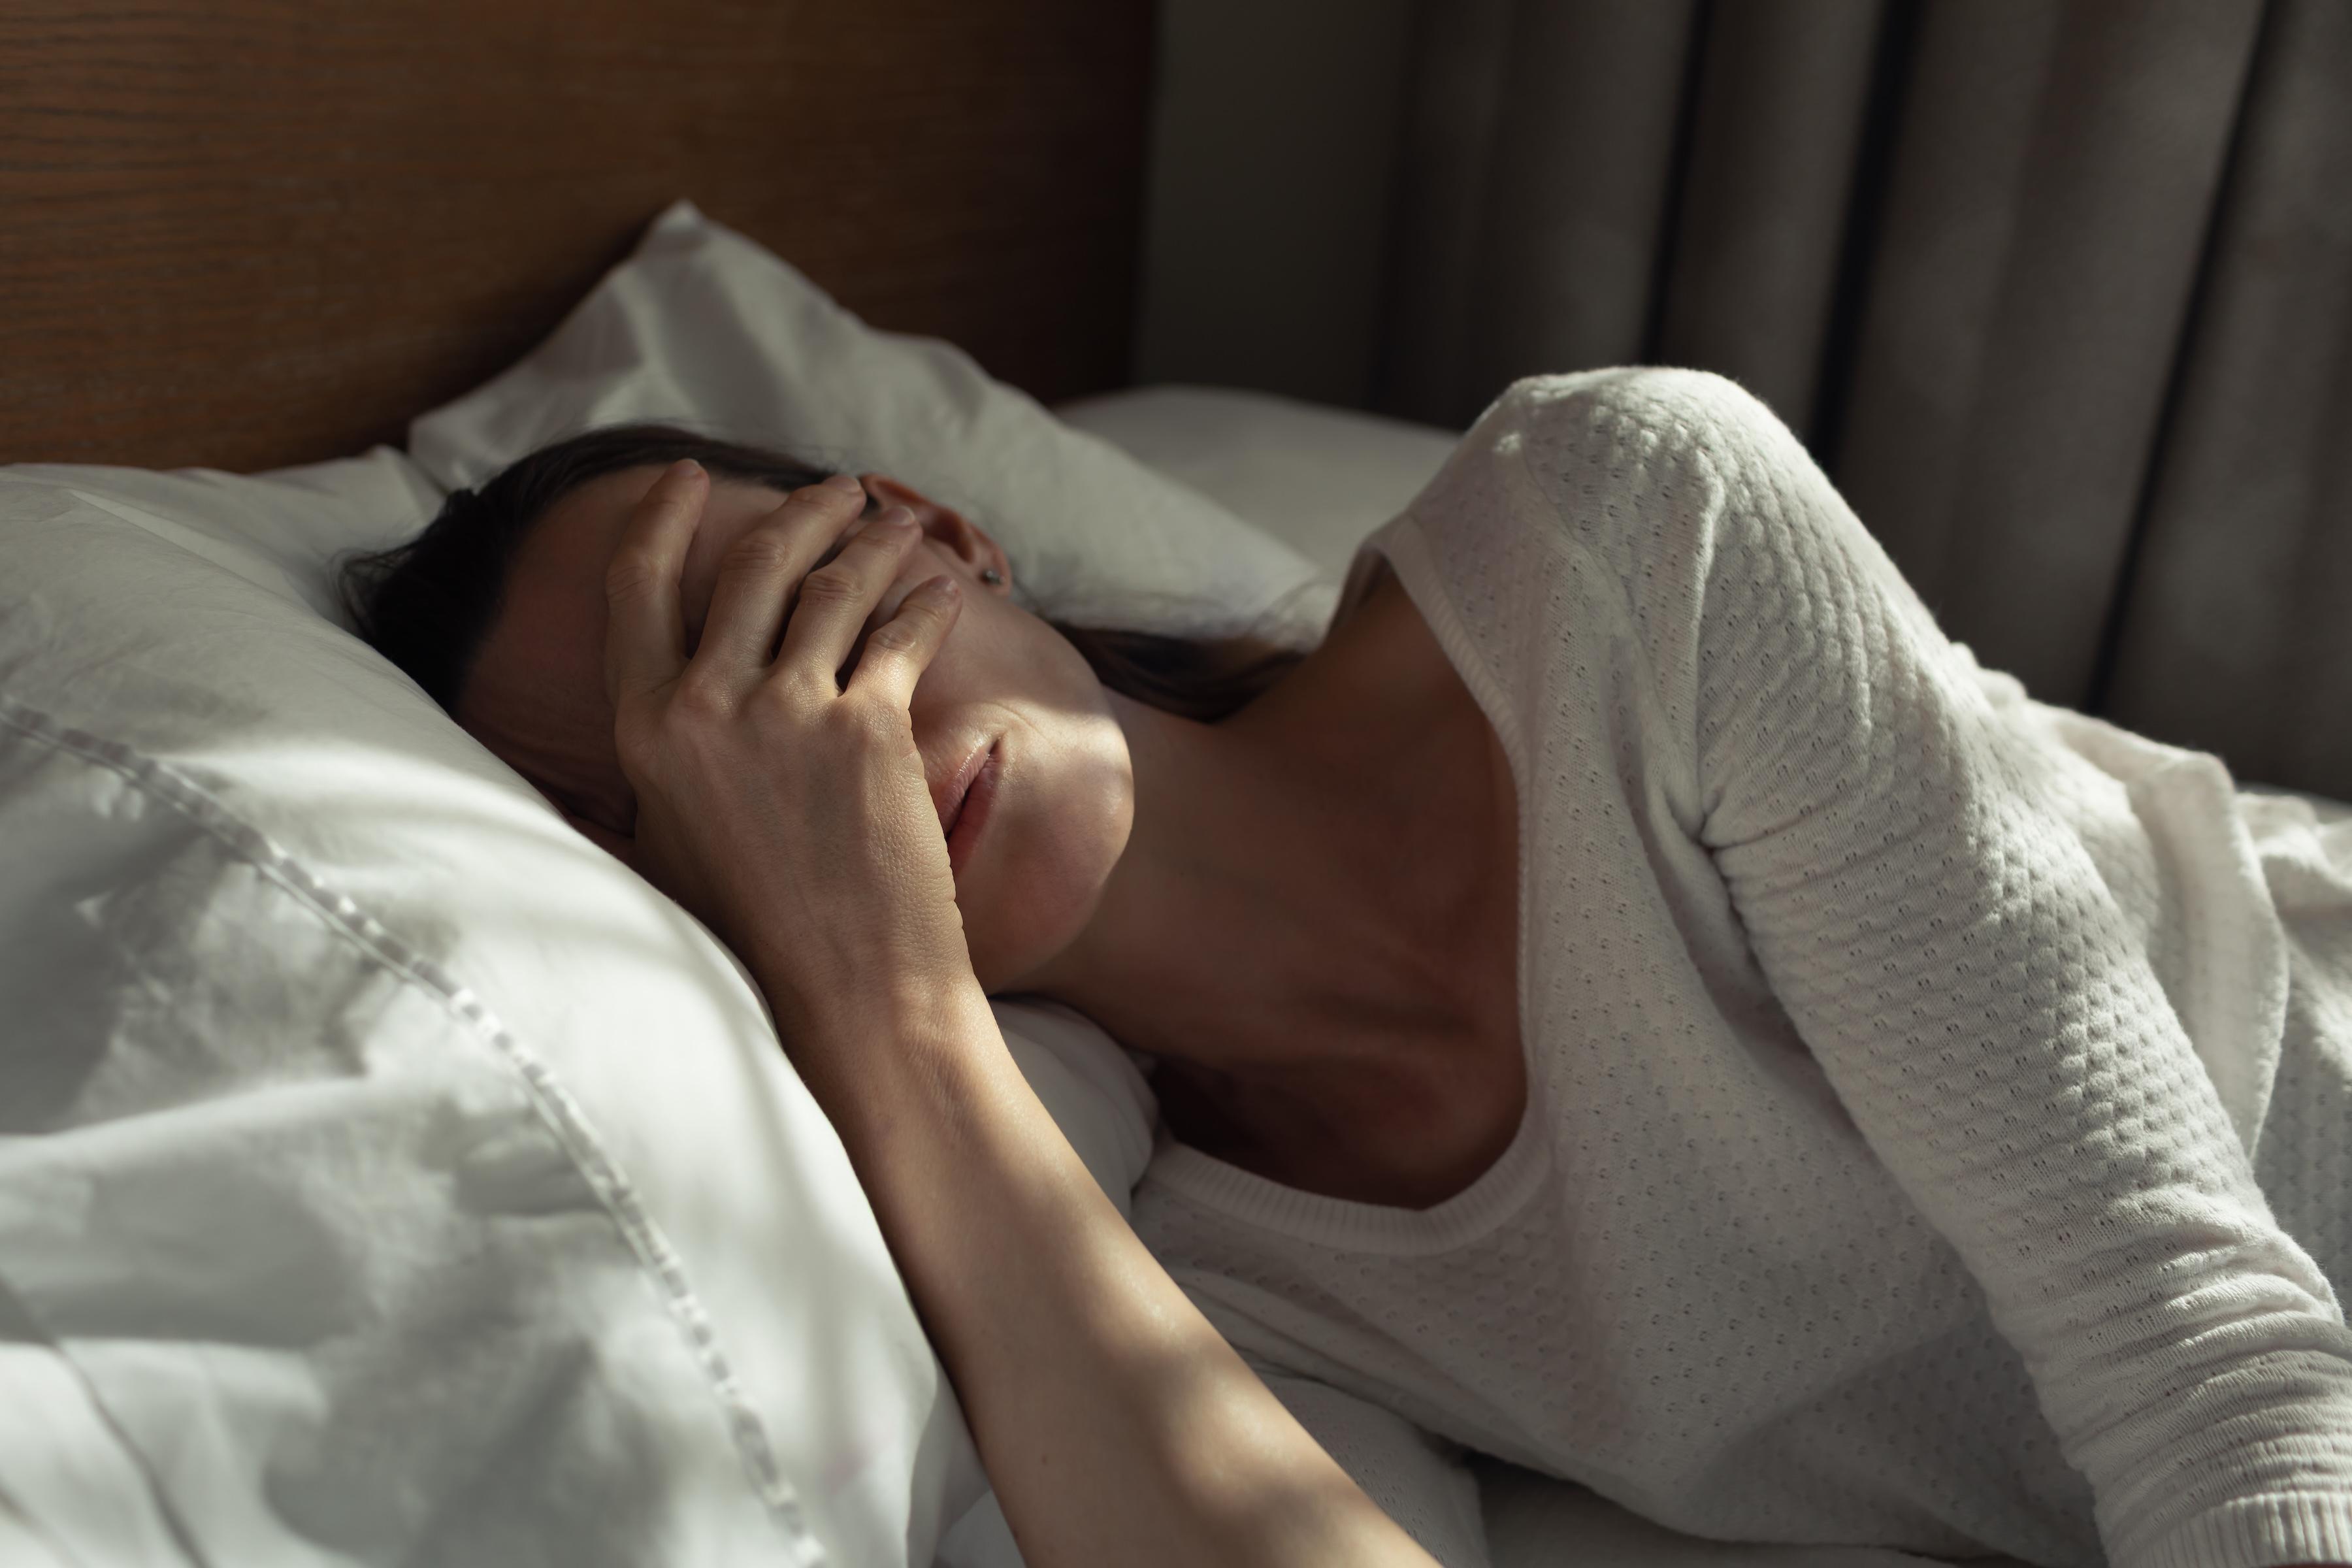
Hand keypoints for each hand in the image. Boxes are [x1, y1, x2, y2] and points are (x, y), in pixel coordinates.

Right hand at [602, 460, 977, 1092]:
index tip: (686, 476)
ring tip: (898, 524)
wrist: (848, 994)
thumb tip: (621, 749)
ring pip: (831, 586)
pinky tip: (946, 588)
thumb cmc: (760, 938)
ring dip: (872, 542)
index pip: (638, 589)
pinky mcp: (868, 729)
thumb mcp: (666, 847)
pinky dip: (927, 602)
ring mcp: (788, 715)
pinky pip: (900, 634)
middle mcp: (703, 708)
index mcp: (644, 732)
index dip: (661, 521)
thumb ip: (646, 781)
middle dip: (798, 512)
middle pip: (750, 568)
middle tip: (835, 489)